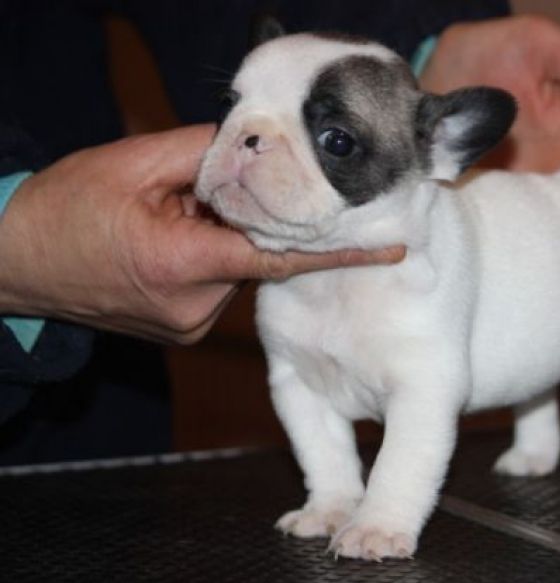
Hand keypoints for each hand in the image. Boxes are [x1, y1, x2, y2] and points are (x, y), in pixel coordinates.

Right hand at [0, 125, 403, 343]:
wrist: (12, 265)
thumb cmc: (64, 212)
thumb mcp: (130, 166)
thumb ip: (201, 154)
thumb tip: (255, 145)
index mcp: (184, 264)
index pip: (282, 258)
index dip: (342, 252)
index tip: (393, 250)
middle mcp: (195, 308)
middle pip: (255, 255)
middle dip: (244, 221)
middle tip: (197, 197)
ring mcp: (189, 326)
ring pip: (237, 271)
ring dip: (220, 241)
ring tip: (166, 222)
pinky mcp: (184, 331)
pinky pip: (218, 287)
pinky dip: (209, 260)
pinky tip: (167, 245)